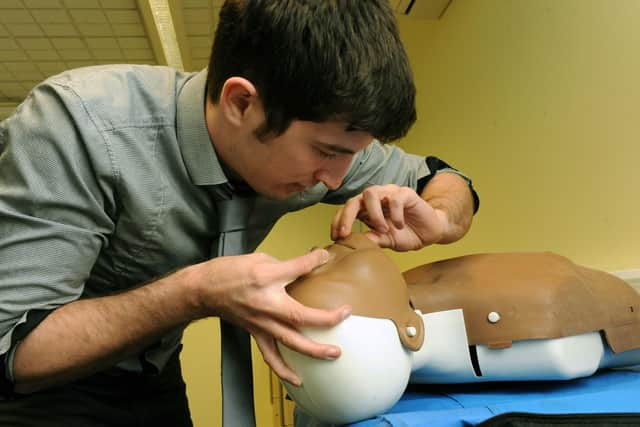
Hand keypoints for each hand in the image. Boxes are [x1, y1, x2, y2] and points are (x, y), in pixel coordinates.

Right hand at [192, 249, 350, 385]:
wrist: (204, 289)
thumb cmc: (230, 271)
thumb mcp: (259, 258)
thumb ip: (285, 264)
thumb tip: (309, 264)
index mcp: (265, 277)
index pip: (298, 268)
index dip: (314, 260)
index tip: (325, 256)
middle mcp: (265, 302)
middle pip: (300, 315)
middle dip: (326, 318)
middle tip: (345, 314)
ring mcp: (261, 321)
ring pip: (290, 340)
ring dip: (314, 349)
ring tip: (335, 353)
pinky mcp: (256, 333)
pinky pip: (270, 356)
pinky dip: (284, 370)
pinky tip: (298, 379)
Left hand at [331, 184, 447, 250]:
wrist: (431, 232)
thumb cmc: (407, 235)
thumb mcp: (387, 241)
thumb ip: (372, 239)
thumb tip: (354, 241)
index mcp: (367, 209)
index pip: (347, 210)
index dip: (338, 221)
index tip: (336, 237)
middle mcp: (376, 198)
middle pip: (354, 199)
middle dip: (346, 217)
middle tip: (345, 234)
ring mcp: (390, 193)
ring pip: (371, 193)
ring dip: (373, 214)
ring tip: (382, 229)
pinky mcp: (406, 193)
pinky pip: (395, 198)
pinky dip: (395, 214)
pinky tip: (400, 225)